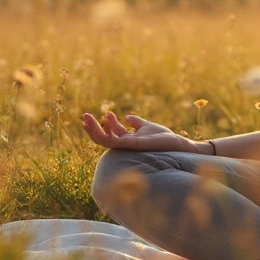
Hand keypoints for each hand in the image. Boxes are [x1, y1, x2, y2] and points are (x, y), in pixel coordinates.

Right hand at [80, 111, 199, 153]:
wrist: (175, 142)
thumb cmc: (163, 136)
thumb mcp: (145, 125)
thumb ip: (135, 122)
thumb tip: (126, 116)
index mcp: (127, 139)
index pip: (110, 133)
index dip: (102, 124)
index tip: (100, 113)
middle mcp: (125, 143)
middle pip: (103, 137)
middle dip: (92, 127)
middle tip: (84, 116)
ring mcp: (127, 145)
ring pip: (104, 140)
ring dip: (94, 130)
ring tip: (86, 118)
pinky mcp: (131, 145)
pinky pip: (114, 141)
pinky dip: (106, 132)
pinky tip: (103, 121)